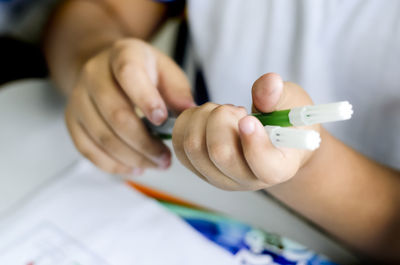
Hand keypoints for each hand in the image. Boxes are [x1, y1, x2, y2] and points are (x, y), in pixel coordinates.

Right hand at [65, 38, 194, 175]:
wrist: (106, 69)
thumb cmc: (143, 73)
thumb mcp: (165, 70)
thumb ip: (178, 90)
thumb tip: (188, 112)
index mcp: (121, 54)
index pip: (128, 74)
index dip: (146, 99)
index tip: (162, 120)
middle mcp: (93, 74)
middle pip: (115, 114)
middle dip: (144, 143)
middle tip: (165, 158)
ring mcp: (78, 98)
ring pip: (102, 136)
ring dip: (132, 158)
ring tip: (156, 164)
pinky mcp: (71, 120)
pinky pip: (88, 149)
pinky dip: (113, 165)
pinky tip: (135, 167)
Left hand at [172, 73, 318, 189]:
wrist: (271, 141)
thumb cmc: (284, 123)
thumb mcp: (291, 104)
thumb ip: (279, 95)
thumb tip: (268, 84)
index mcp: (277, 168)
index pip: (264, 166)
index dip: (253, 141)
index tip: (248, 118)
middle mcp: (246, 180)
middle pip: (220, 154)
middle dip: (222, 119)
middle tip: (237, 110)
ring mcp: (219, 177)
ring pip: (193, 147)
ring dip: (203, 117)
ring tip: (223, 113)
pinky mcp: (198, 168)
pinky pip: (179, 144)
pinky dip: (187, 121)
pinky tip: (205, 116)